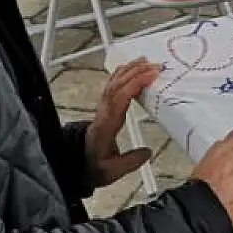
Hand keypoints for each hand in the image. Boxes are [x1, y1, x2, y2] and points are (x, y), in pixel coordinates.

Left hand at [84, 58, 160, 186]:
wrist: (76, 165)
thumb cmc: (94, 166)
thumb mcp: (111, 172)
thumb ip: (130, 162)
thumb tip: (148, 152)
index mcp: (106, 125)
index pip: (120, 98)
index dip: (135, 84)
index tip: (152, 76)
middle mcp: (103, 113)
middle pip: (117, 86)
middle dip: (136, 73)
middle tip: (156, 66)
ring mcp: (101, 109)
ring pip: (113, 83)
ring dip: (129, 70)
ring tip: (145, 61)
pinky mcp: (103, 108)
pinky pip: (111, 86)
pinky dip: (120, 74)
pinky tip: (129, 68)